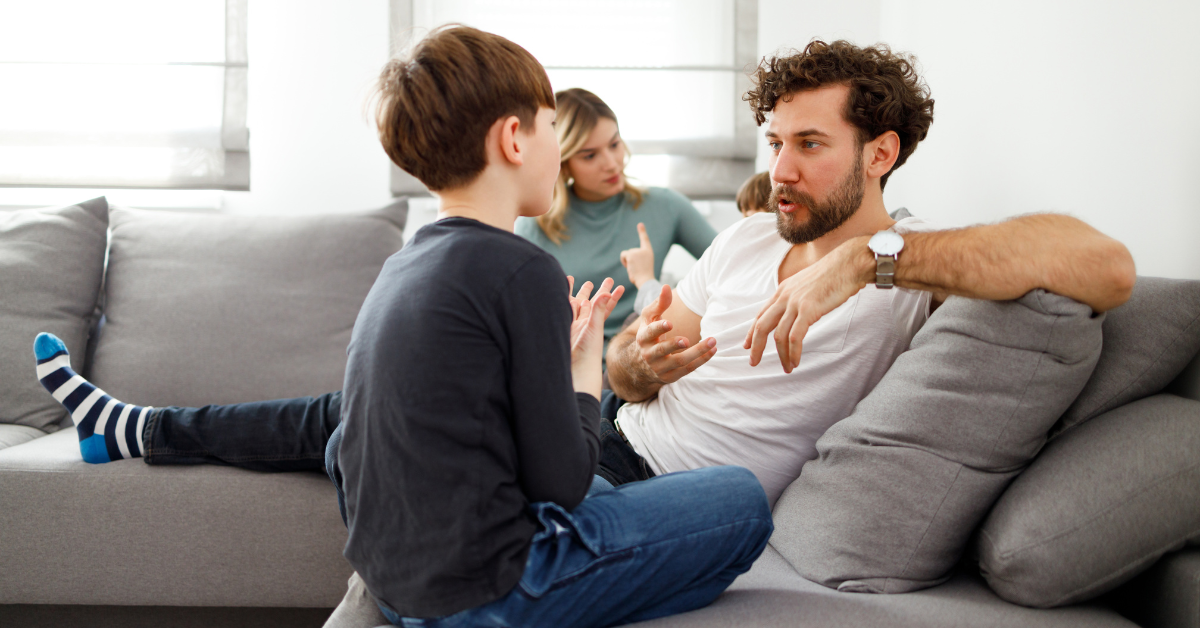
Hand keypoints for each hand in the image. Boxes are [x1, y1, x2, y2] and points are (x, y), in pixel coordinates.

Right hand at [567, 276, 624, 365]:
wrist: (572, 366)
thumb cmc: (586, 350)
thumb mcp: (593, 327)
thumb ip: (598, 310)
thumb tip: (607, 293)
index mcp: (595, 322)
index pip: (606, 306)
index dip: (612, 296)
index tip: (620, 286)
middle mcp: (584, 322)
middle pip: (592, 302)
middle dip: (598, 291)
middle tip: (607, 279)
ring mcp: (572, 324)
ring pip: (576, 304)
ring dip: (579, 292)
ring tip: (579, 280)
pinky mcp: (561, 325)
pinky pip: (563, 309)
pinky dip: (563, 299)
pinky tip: (561, 292)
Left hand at [619, 223, 655, 288]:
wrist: (645, 280)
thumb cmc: (644, 277)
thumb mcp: (642, 267)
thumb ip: (636, 261)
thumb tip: (628, 260)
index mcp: (648, 252)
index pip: (645, 240)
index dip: (642, 232)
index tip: (640, 224)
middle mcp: (644, 249)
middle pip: (631, 251)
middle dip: (630, 260)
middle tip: (637, 269)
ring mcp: (637, 251)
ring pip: (626, 254)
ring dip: (627, 262)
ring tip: (634, 269)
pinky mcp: (631, 254)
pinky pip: (623, 255)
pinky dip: (624, 261)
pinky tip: (629, 267)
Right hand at [634, 284, 716, 383]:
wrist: (643, 364)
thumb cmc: (650, 334)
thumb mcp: (650, 318)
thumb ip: (659, 303)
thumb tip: (667, 286)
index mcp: (643, 338)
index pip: (649, 333)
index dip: (659, 328)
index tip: (670, 323)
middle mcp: (649, 355)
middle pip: (663, 350)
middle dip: (675, 345)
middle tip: (687, 340)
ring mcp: (660, 367)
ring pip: (680, 361)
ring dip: (697, 352)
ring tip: (712, 341)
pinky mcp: (671, 376)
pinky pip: (688, 369)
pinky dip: (702, 360)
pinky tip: (713, 350)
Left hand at [743, 239, 869, 372]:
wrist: (849, 264)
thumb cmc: (834, 274)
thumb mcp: (808, 284)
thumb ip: (798, 297)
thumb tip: (797, 312)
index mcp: (783, 290)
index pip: (761, 314)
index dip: (752, 332)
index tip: (747, 346)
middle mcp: (784, 296)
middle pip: (762, 326)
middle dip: (756, 346)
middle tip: (754, 362)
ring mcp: (795, 303)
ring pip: (779, 335)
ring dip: (782, 355)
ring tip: (787, 368)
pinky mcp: (809, 310)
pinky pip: (795, 337)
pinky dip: (793, 352)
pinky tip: (796, 361)